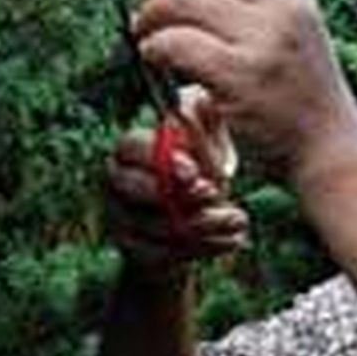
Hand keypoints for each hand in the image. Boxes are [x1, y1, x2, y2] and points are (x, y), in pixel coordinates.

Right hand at [105, 87, 247, 275]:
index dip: (162, 159)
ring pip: (154, 223)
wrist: (197, 230)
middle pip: (132, 186)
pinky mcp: (135, 251)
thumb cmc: (203, 176)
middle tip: (216, 194)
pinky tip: (232, 241)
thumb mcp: (210, 144)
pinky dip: (205, 248)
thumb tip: (190, 102)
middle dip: (178, 193)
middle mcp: (117, 182)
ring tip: (239, 219)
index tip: (194, 172)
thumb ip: (203, 120)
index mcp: (131, 150)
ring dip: (204, 223)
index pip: (132, 146)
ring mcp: (120, 218)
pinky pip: (164, 253)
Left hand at [133, 0, 356, 176]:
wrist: (330, 151)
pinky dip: (155, 48)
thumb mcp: (291, 37)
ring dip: (151, 18)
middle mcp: (282, 12)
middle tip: (146, 11)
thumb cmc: (300, 99)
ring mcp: (263, 44)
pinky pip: (178, 44)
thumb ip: (251, 7)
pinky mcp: (240, 79)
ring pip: (181, 1)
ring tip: (149, 40)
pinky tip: (156, 61)